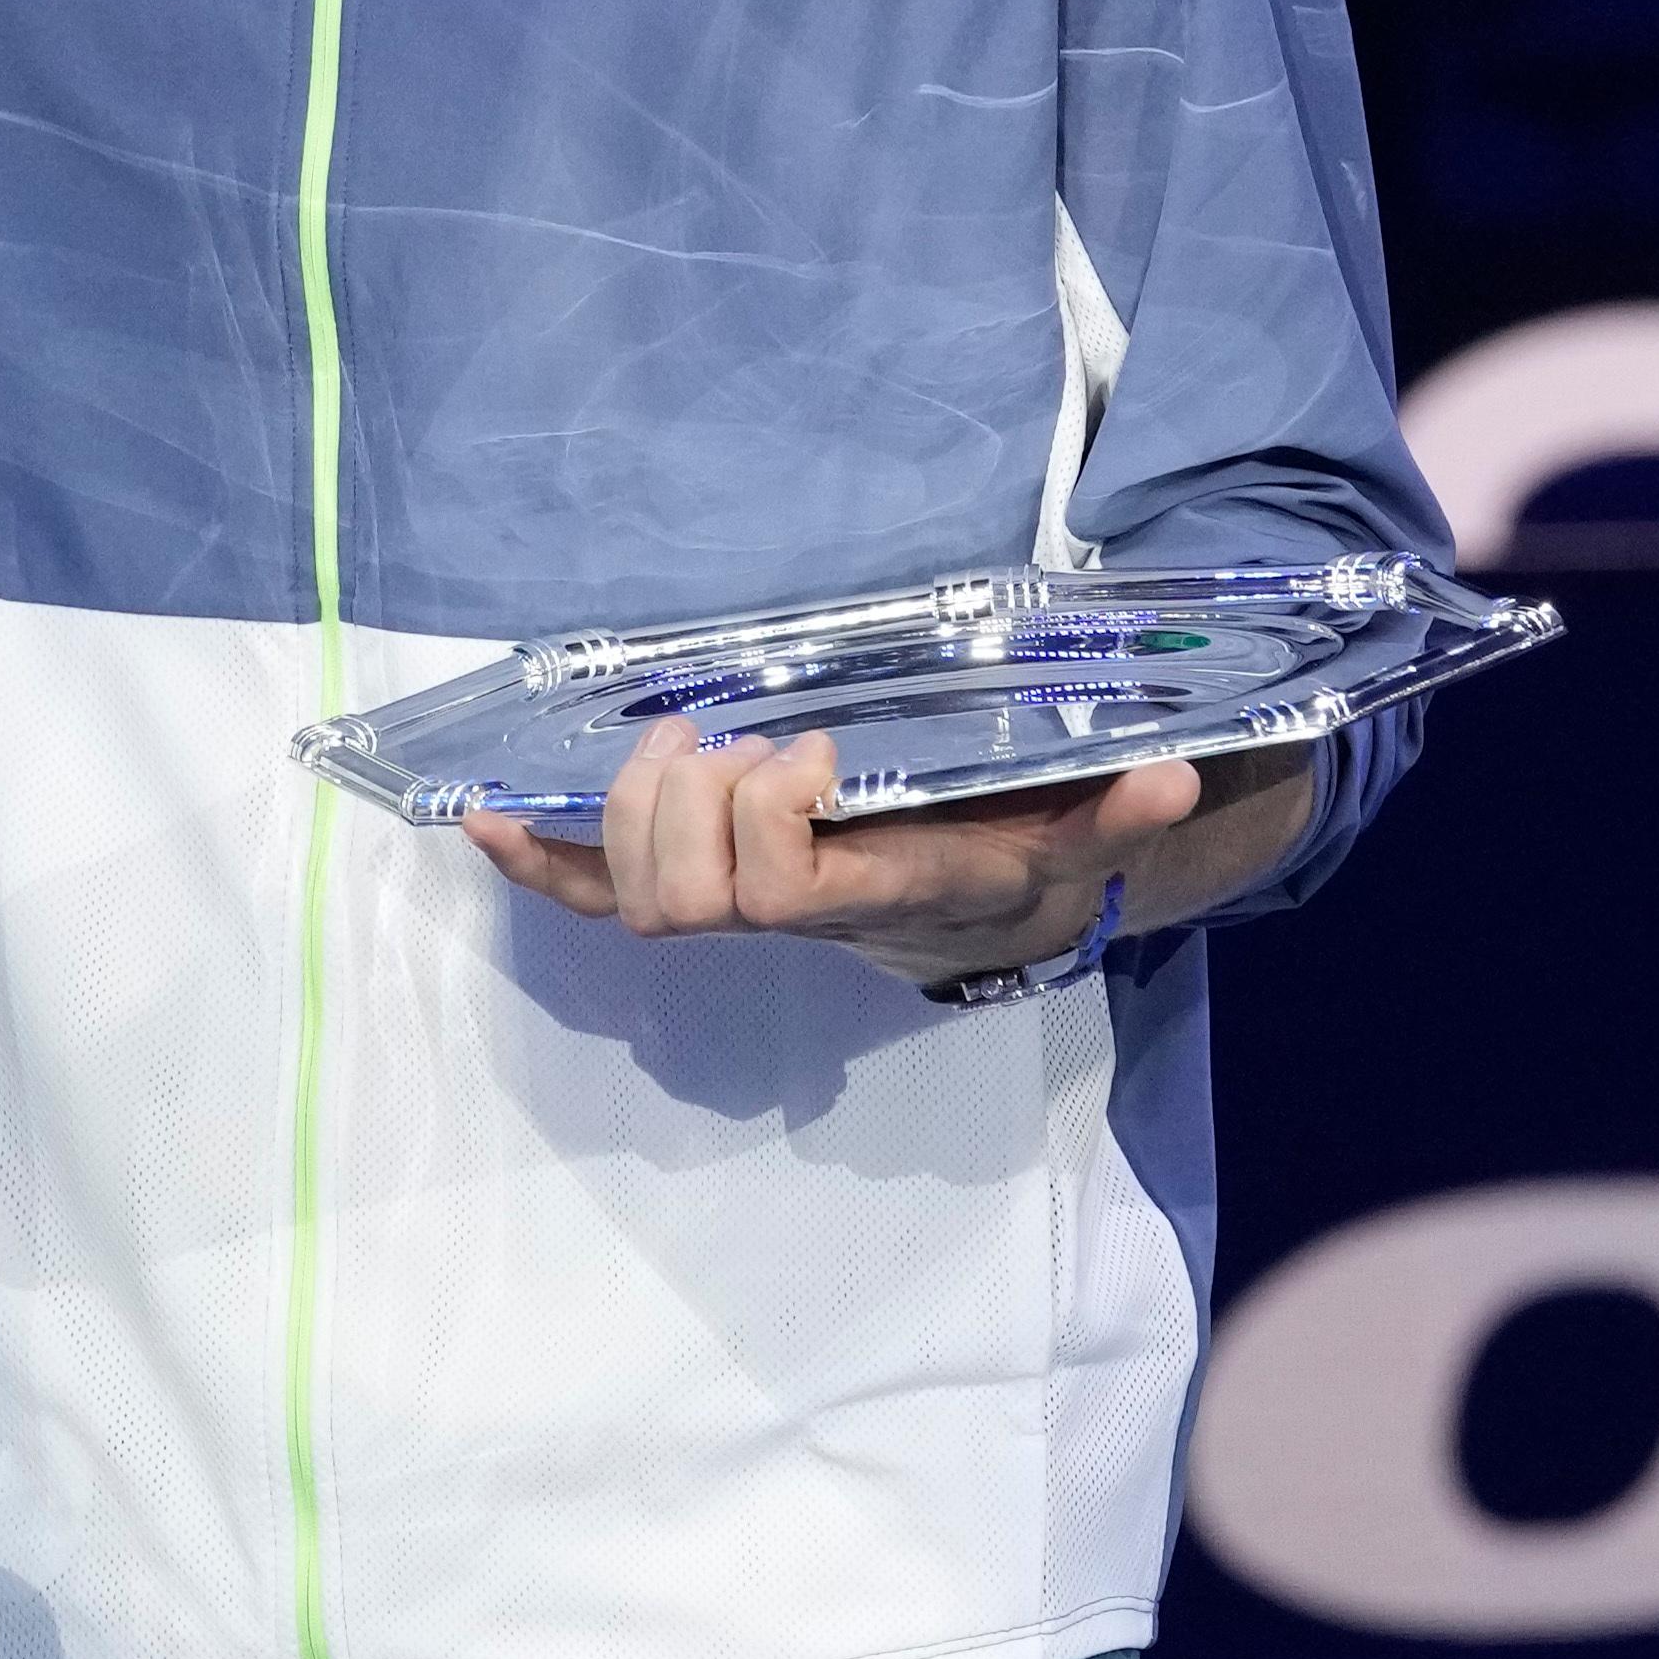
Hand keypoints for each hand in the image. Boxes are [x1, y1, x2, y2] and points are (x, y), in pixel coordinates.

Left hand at [463, 721, 1204, 989]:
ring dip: (629, 810)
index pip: (787, 886)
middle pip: (690, 899)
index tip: (808, 752)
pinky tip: (480, 823)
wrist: (977, 917)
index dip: (772, 814)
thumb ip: (1118, 810)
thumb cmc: (1010, 856)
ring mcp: (738, 912)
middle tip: (719, 741)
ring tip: (671, 741)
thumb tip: (1178, 780)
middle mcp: (795, 916)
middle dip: (686, 808)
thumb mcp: (1074, 832)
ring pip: (641, 902)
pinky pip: (600, 900)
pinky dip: (540, 865)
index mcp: (876, 894)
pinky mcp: (699, 894)